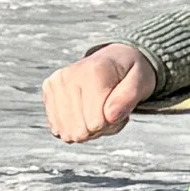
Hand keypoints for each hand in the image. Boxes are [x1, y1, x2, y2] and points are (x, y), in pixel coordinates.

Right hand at [41, 42, 158, 143]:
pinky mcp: (48, 90)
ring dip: (87, 129)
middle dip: (99, 128)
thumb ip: (128, 99)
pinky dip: (74, 126)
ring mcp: (55, 83)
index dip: (112, 124)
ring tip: (98, 110)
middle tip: (110, 110)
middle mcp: (69, 75)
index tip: (119, 110)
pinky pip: (58, 127)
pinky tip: (84, 112)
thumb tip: (109, 117)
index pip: (96, 122)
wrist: (115, 59)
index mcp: (94, 72)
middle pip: (80, 130)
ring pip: (67, 132)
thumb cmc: (130, 73)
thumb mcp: (141, 83)